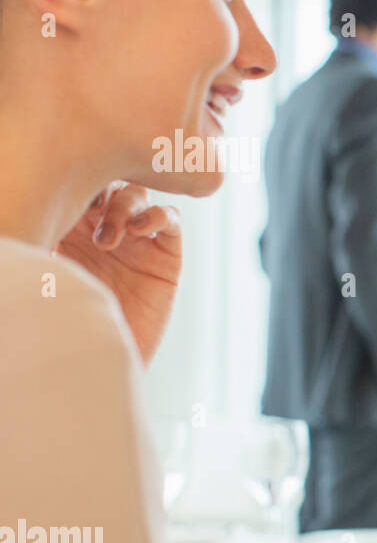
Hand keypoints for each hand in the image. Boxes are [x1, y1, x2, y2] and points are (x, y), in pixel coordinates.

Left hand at [55, 182, 181, 365]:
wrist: (94, 364)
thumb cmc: (58, 321)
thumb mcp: (43, 270)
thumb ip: (46, 233)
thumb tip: (40, 203)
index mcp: (69, 226)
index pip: (78, 184)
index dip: (74, 177)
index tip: (61, 191)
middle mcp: (105, 229)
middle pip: (111, 181)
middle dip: (101, 184)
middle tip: (86, 204)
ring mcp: (137, 242)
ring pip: (139, 195)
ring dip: (124, 205)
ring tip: (107, 238)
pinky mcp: (166, 257)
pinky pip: (171, 220)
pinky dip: (158, 215)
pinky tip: (138, 229)